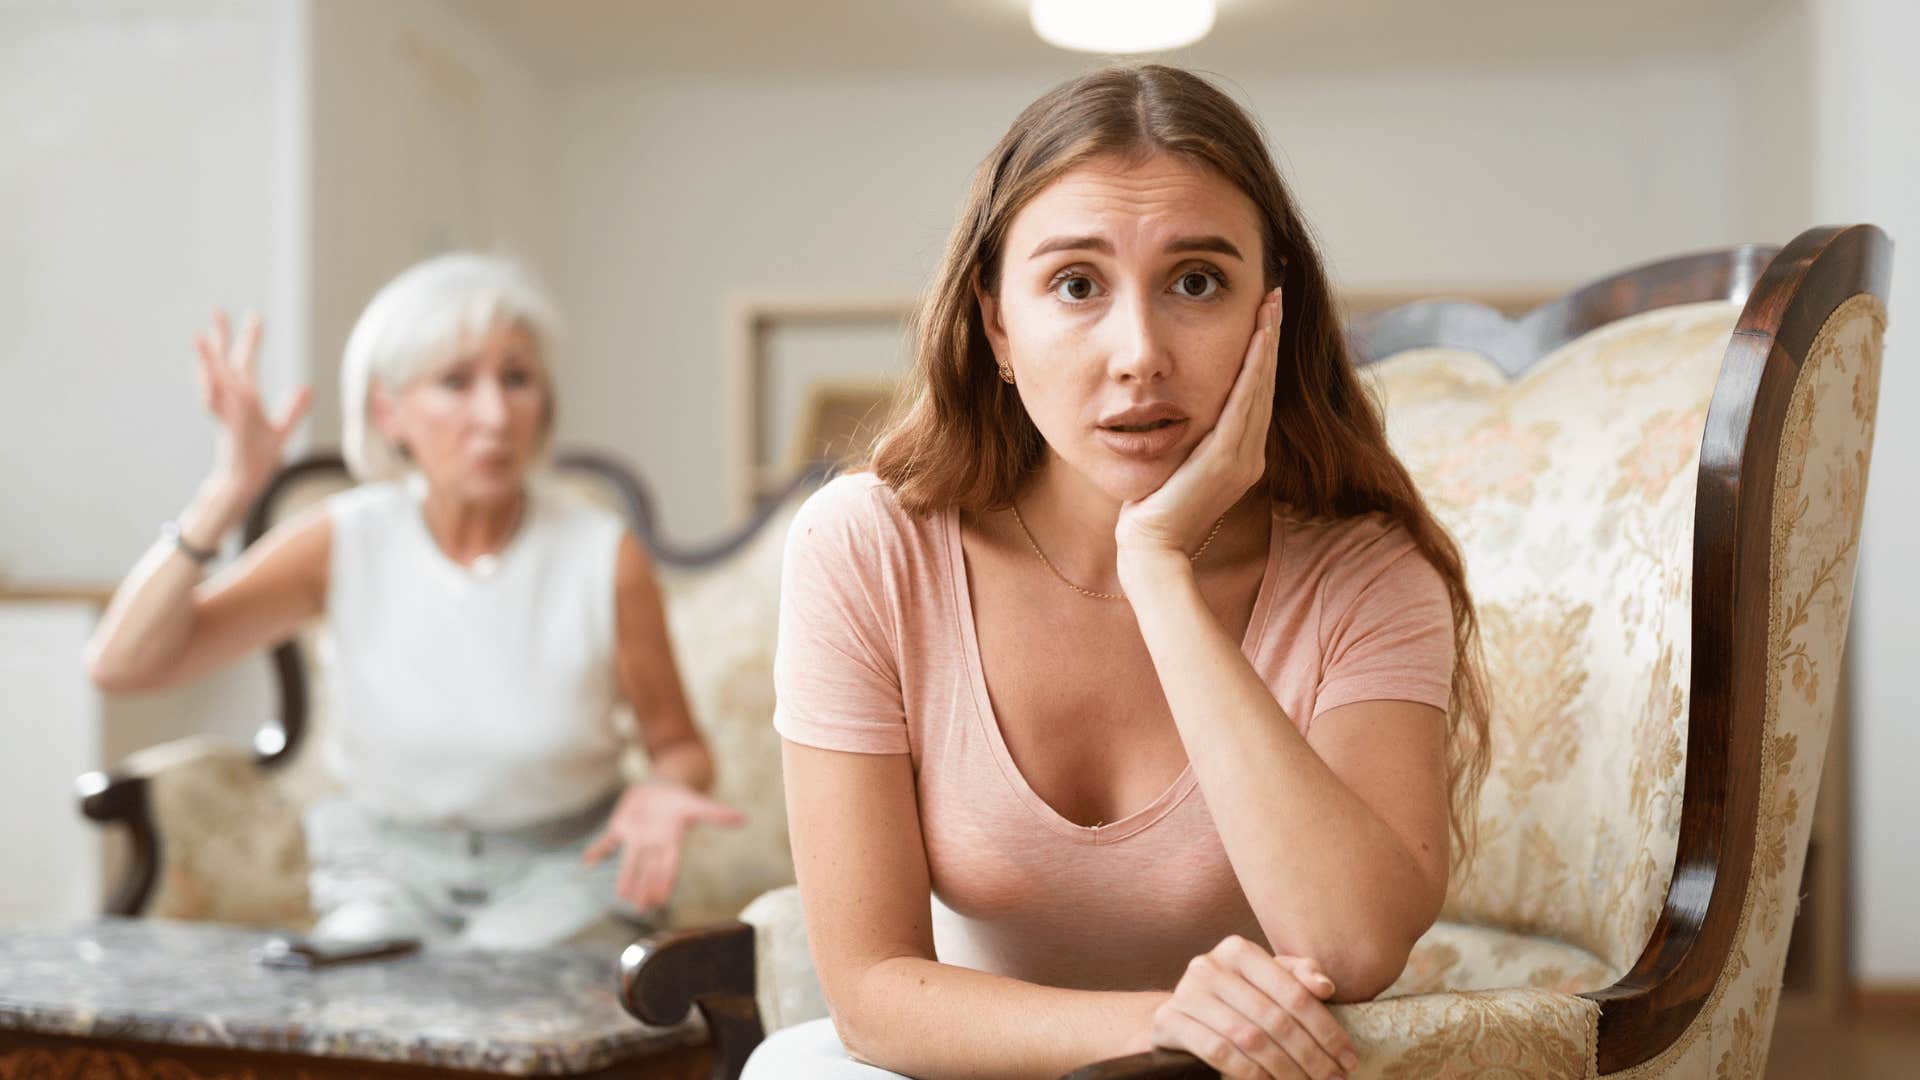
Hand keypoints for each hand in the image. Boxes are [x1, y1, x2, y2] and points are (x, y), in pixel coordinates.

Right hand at [193, 309, 311, 506]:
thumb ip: (293, 409)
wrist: (246, 480)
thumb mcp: (282, 430)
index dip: (251, 339)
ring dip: (207, 359)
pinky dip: (210, 390)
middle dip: (222, 337)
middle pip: (226, 362)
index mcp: (246, 397)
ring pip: (215, 379)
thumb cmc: (259, 457)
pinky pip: (216, 405)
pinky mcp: (227, 424)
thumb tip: (306, 388)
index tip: (254, 316)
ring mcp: (227, 411)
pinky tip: (206, 375)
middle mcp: (233, 399)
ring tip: (198, 336)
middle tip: (217, 309)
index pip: (247, 362)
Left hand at [582, 781, 745, 910]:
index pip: (668, 866)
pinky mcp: (621, 827)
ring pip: (630, 862)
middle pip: (649, 870)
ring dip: (626, 879)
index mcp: (671, 841)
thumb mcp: (698, 804)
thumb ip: (717, 814)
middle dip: (645, 888)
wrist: (663, 786)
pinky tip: (587, 861)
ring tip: (623, 897)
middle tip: (641, 909)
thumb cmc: (681, 798)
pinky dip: (598, 850)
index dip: (664, 882)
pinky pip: (608, 840)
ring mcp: (635, 836)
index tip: (661, 900)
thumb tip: (744, 818)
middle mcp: (652, 844)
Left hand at [1115, 287, 1281, 563]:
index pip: (1254, 395)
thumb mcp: (1174, 467)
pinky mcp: (1227, 460)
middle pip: (1264, 384)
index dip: (1261, 355)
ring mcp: (1242, 458)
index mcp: (1240, 457)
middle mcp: (1249, 455)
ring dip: (1266, 343)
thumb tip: (1174, 412)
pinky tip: (1258, 339)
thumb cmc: (1151, 512)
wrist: (1151, 550)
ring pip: (1260, 388)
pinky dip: (1254, 368)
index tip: (1262, 317)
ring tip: (1271, 304)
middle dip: (1269, 338)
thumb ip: (1186, 441)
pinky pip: (1245, 404)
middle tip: (1275, 295)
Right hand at [1151, 935, 1357, 1079]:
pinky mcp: (1170, 1022)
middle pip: (1274, 1019)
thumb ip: (1298, 976)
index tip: (1347, 1058)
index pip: (1293, 992)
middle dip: (1310, 1055)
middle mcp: (1210, 966)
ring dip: (1285, 1069)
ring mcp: (1187, 994)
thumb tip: (1325, 987)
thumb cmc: (1235, 996)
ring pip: (1249, 1038)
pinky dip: (1250, 1073)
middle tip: (1333, 1079)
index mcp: (1238, 949)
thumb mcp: (1266, 979)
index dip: (1325, 1029)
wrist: (1180, 1013)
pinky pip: (1218, 1052)